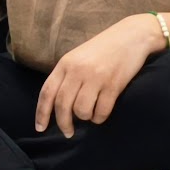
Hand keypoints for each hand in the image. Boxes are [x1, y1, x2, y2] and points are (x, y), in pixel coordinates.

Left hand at [35, 15, 161, 137]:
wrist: (130, 36)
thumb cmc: (102, 49)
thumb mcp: (77, 57)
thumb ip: (66, 76)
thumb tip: (57, 104)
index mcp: (64, 64)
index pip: (47, 92)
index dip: (41, 113)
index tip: (39, 128)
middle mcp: (77, 71)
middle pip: (62, 105)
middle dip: (63, 123)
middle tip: (68, 133)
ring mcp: (95, 78)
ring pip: (81, 110)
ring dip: (85, 118)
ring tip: (89, 115)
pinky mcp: (113, 85)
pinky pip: (102, 110)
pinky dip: (99, 118)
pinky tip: (101, 114)